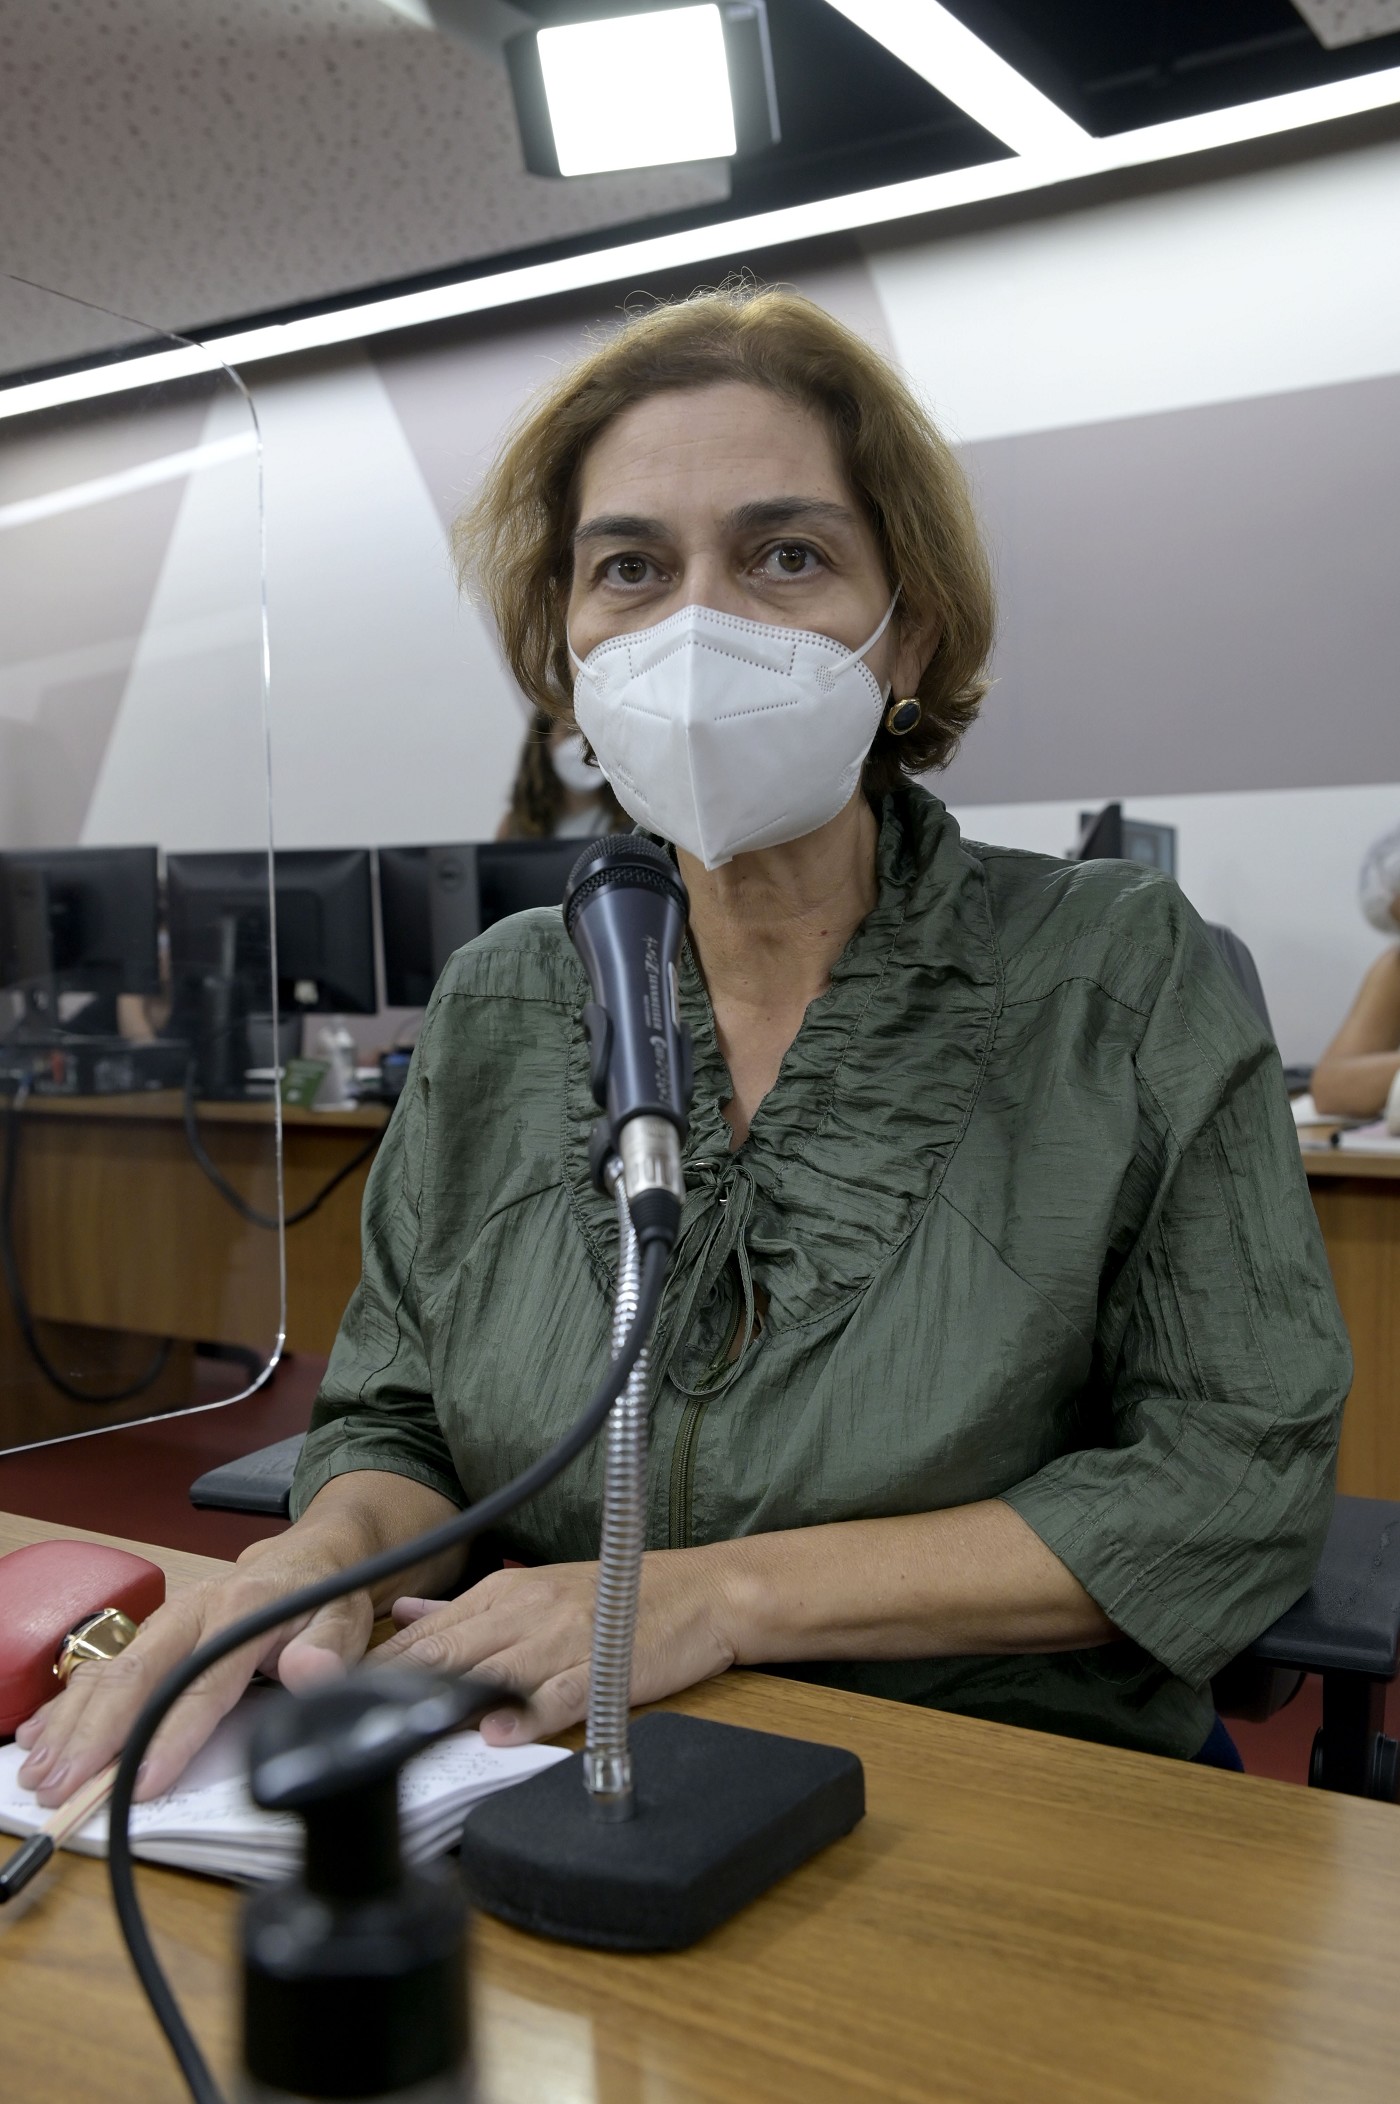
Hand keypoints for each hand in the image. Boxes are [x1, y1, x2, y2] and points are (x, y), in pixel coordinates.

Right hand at [13, 1530, 374, 1809]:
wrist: (310, 1552)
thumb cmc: (326, 1592)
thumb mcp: (346, 1617)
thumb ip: (330, 1647)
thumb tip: (309, 1671)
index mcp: (242, 1609)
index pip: (203, 1682)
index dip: (172, 1734)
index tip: (141, 1780)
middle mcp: (194, 1609)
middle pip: (137, 1674)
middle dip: (96, 1733)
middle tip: (64, 1785)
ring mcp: (168, 1618)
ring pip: (110, 1669)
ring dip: (71, 1722)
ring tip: (40, 1770)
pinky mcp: (153, 1630)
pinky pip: (103, 1664)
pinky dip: (67, 1702)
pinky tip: (38, 1734)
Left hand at [373, 1548, 740, 1744]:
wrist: (700, 1591)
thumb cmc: (614, 1596)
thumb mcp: (535, 1588)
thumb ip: (467, 1608)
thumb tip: (407, 1614)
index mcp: (505, 1592)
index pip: (426, 1633)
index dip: (378, 1668)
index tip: (332, 1696)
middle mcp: (526, 1611)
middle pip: (447, 1652)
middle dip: (395, 1687)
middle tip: (347, 1720)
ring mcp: (563, 1638)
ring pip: (494, 1672)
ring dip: (449, 1702)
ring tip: (407, 1730)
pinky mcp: (602, 1666)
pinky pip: (559, 1694)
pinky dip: (528, 1715)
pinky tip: (500, 1735)